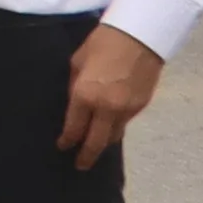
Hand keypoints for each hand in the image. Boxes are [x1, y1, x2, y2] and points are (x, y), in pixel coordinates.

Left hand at [64, 23, 164, 170]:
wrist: (139, 37)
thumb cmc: (101, 44)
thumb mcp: (77, 62)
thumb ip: (74, 85)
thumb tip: (73, 100)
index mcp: (85, 96)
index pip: (74, 128)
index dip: (67, 140)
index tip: (62, 147)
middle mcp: (106, 108)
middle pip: (96, 141)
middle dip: (86, 156)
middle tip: (80, 166)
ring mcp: (127, 110)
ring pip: (113, 135)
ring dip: (102, 143)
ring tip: (94, 148)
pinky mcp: (141, 106)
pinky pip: (125, 124)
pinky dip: (115, 128)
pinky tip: (109, 128)